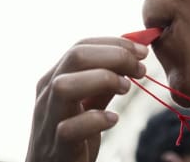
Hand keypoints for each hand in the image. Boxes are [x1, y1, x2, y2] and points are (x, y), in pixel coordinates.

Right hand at [25, 37, 147, 161]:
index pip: (81, 46)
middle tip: (140, 68)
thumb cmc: (73, 138)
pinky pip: (70, 128)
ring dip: (102, 80)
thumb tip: (130, 57)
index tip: (142, 51)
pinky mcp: (57, 146)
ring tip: (126, 88)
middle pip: (75, 57)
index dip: (115, 44)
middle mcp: (47, 94)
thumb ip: (103, 83)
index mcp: (54, 78)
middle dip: (114, 56)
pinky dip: (95, 120)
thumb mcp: (87, 104)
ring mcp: (49, 119)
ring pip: (65, 86)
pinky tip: (112, 119)